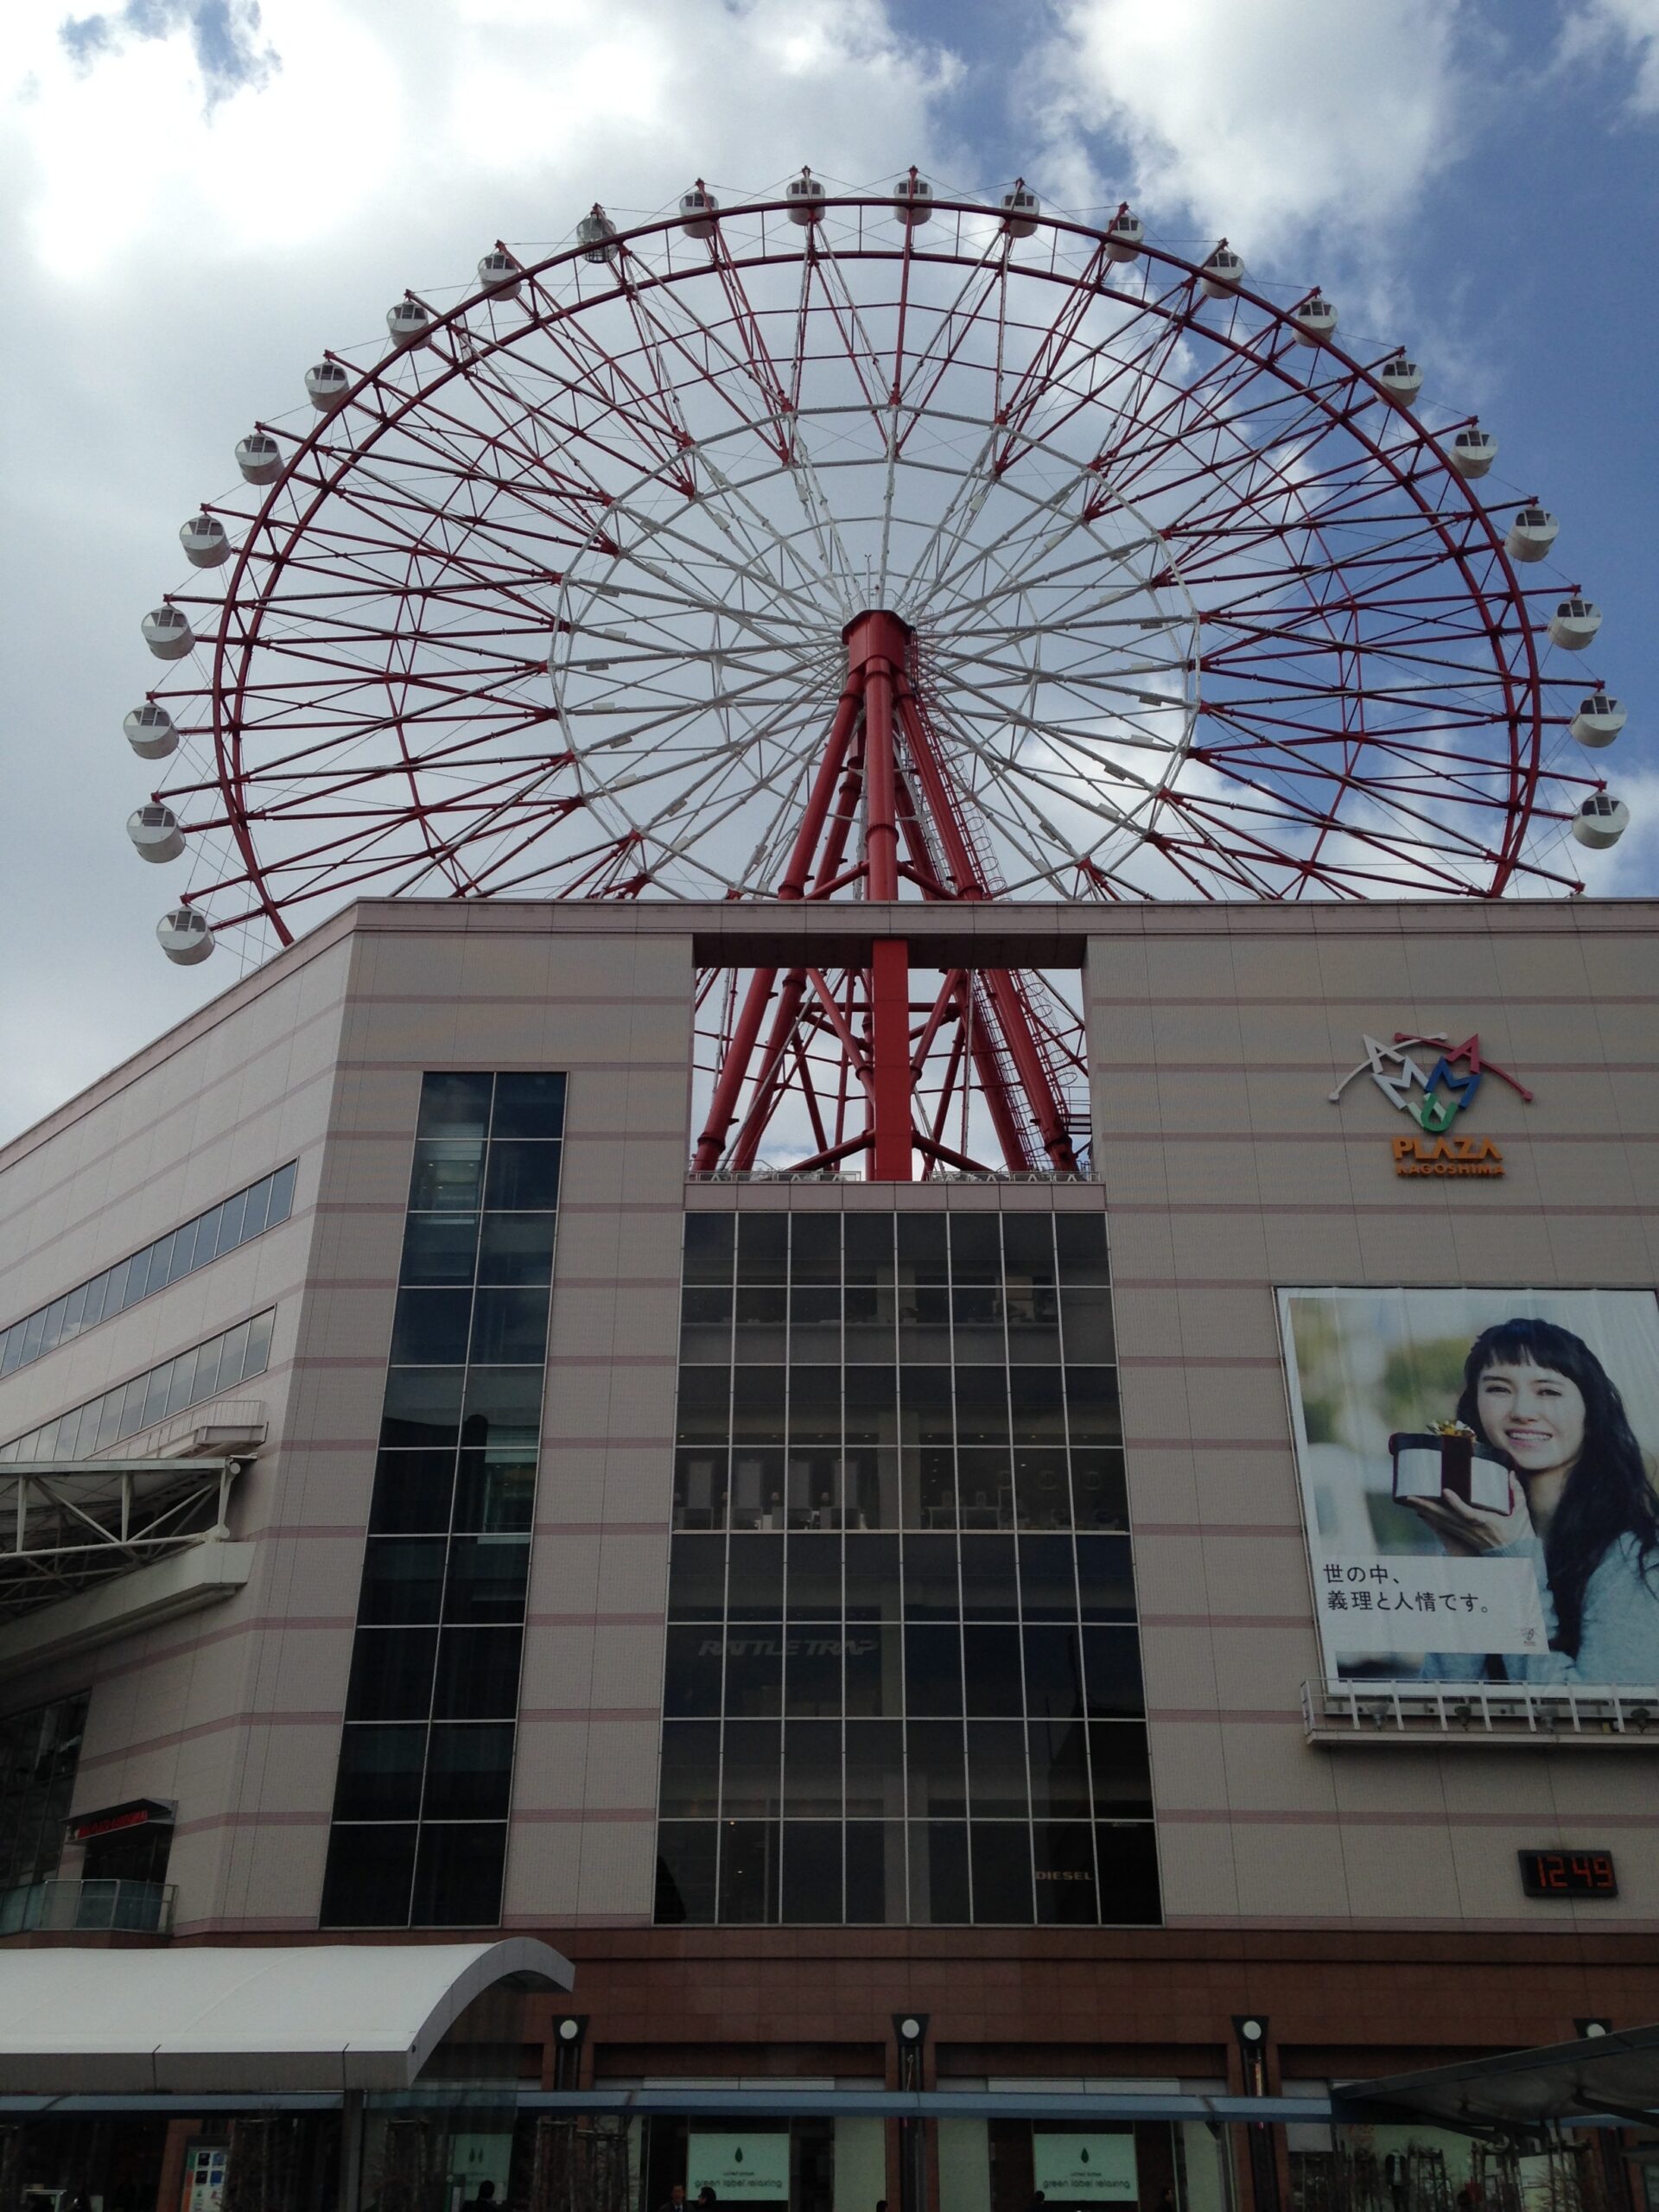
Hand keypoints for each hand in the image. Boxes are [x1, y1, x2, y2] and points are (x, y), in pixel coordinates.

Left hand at [1406, 1482, 1531, 1555]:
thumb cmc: (1518, 1533)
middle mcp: (1471, 1528)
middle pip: (1445, 1517)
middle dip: (1426, 1505)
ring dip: (1424, 1510)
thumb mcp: (1521, 1513)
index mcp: (1485, 1521)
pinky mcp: (1462, 1536)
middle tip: (1410, 1495)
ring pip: (1440, 1521)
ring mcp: (1465, 1533)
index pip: (1468, 1513)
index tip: (1445, 1491)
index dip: (1456, 1503)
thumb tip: (1510, 1473)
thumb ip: (1516, 1492)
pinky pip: (1442, 1527)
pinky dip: (1430, 1519)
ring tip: (1408, 1499)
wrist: (1515, 1555)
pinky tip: (1419, 1511)